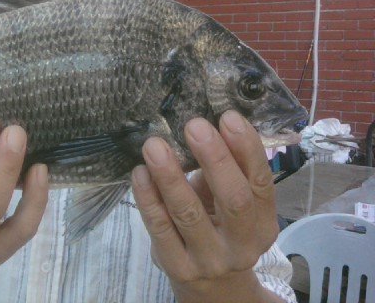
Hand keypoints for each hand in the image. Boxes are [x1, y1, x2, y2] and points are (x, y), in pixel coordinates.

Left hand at [132, 111, 283, 302]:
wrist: (213, 288)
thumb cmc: (220, 229)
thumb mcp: (231, 205)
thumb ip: (223, 172)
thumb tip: (204, 125)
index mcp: (262, 222)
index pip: (260, 183)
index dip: (246, 149)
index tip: (228, 117)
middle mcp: (242, 244)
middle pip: (233, 200)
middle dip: (215, 159)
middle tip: (194, 126)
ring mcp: (209, 259)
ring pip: (189, 214)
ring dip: (170, 176)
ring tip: (154, 145)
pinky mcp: (177, 266)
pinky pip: (160, 228)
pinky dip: (148, 198)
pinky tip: (140, 173)